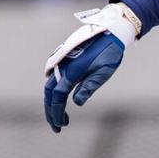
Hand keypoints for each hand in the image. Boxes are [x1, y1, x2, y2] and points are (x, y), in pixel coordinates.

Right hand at [42, 3, 138, 131]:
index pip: (57, 97)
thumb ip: (89, 87)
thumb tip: (76, 103)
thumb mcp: (103, 72)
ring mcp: (61, 62)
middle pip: (49, 93)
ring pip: (50, 86)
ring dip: (53, 102)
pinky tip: (62, 100)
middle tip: (57, 126)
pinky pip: (54, 78)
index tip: (59, 126)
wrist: (109, 31)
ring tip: (61, 117)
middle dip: (51, 111)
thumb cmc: (109, 52)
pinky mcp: (64, 59)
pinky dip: (55, 91)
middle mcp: (62, 67)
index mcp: (71, 72)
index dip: (56, 112)